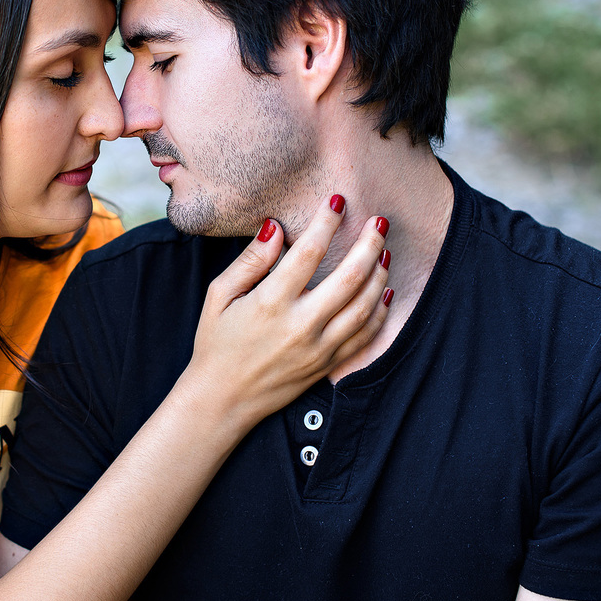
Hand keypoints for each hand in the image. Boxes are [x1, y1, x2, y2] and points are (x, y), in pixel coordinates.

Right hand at [183, 195, 390, 431]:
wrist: (222, 400)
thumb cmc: (217, 343)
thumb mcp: (219, 295)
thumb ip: (251, 261)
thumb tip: (275, 227)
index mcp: (270, 303)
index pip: (308, 253)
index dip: (326, 223)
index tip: (337, 201)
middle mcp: (300, 325)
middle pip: (349, 277)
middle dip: (369, 243)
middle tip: (379, 221)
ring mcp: (318, 348)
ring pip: (365, 306)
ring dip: (379, 274)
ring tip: (384, 249)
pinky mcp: (327, 365)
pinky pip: (365, 336)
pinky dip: (380, 311)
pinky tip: (384, 290)